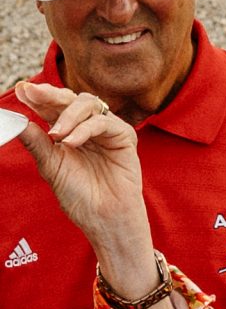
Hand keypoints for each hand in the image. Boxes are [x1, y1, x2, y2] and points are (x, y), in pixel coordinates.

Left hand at [16, 81, 145, 240]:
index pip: (52, 108)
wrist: (102, 218)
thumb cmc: (80, 197)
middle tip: (34, 93)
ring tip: (56, 134)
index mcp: (68, 132)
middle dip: (50, 95)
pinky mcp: (124, 136)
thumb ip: (36, 142)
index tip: (21, 90)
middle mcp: (87, 127)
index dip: (37, 97)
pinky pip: (103, 122)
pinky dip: (84, 129)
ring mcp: (106, 130)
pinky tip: (72, 142)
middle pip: (70, 99)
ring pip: (88, 103)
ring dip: (68, 114)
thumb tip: (18, 121)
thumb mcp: (51, 166)